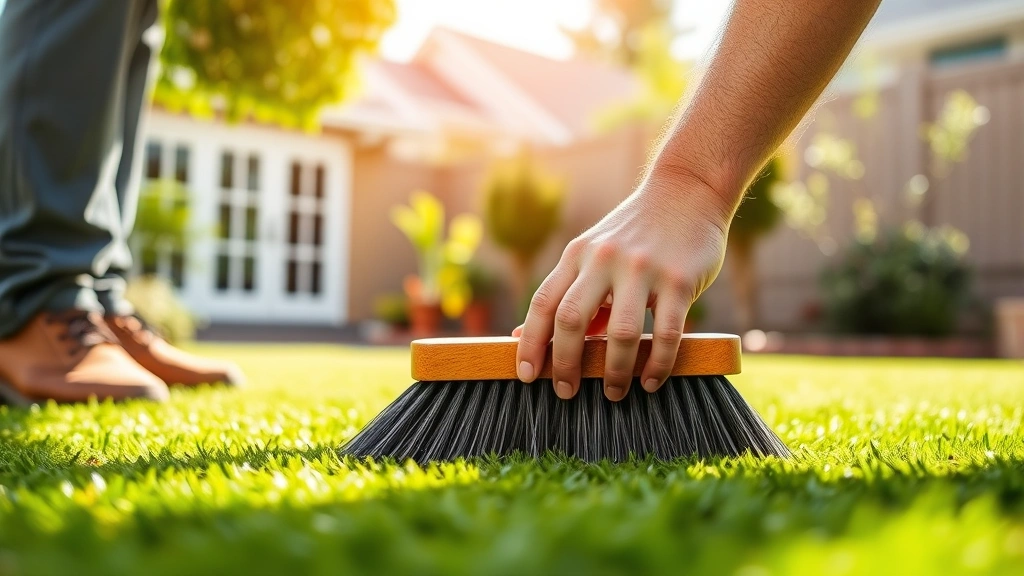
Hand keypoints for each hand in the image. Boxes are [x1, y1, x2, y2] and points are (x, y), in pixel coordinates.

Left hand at [513, 175, 730, 401]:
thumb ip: (567, 292)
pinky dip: (657, 364)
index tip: (525, 375)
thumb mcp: (594, 253)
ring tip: (612, 393)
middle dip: (564, 363)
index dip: (529, 343)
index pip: (543, 303)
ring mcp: (642, 269)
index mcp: (578, 255)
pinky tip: (651, 381)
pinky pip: (665, 332)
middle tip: (565, 392)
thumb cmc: (636, 232)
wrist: (689, 190)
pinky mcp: (679, 279)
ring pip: (620, 332)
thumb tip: (523, 336)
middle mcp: (604, 260)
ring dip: (613, 371)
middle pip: (571, 318)